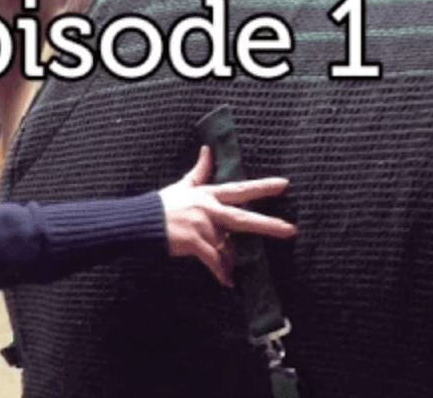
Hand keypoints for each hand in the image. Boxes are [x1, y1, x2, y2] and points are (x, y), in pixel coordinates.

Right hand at [158, 145, 295, 286]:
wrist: (141, 222)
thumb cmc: (162, 205)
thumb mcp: (182, 186)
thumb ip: (199, 170)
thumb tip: (207, 150)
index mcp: (207, 195)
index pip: (239, 190)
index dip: (262, 187)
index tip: (284, 185)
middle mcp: (208, 209)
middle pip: (243, 218)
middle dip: (268, 224)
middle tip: (291, 230)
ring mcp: (201, 226)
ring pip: (226, 247)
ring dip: (227, 259)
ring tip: (226, 269)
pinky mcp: (194, 242)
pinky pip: (214, 261)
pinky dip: (220, 272)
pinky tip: (226, 281)